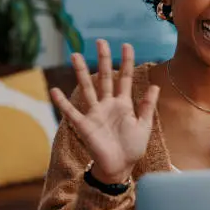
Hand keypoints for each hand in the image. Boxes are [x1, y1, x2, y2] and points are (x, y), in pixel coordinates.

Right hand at [50, 39, 159, 183]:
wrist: (120, 167)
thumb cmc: (132, 147)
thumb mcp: (144, 125)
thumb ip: (147, 106)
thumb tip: (155, 85)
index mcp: (124, 104)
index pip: (125, 78)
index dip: (126, 62)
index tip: (126, 45)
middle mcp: (108, 104)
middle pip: (104, 77)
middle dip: (103, 60)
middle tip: (100, 41)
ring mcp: (95, 113)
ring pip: (87, 88)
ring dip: (80, 72)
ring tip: (75, 55)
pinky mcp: (85, 125)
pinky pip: (72, 112)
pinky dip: (62, 102)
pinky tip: (54, 90)